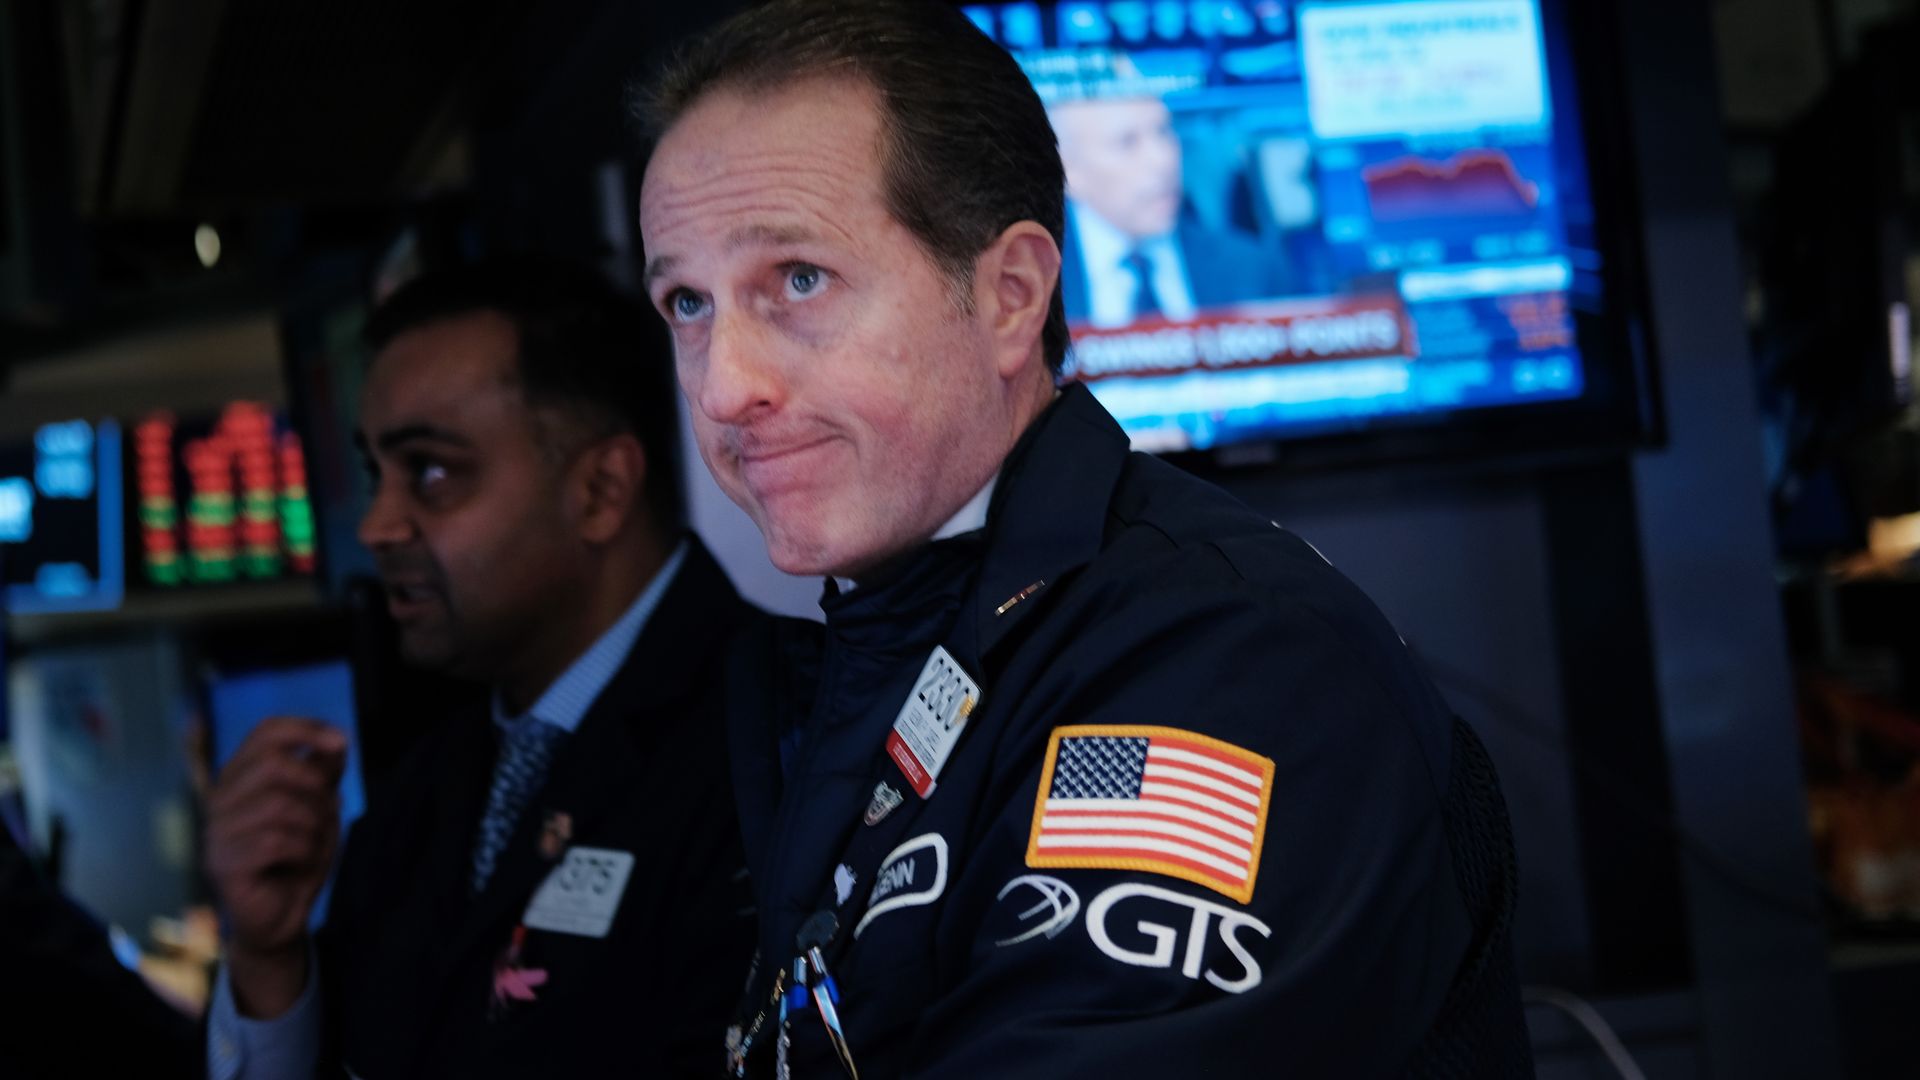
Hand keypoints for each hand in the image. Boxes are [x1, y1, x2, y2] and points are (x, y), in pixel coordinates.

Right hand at [204, 717, 347, 1016]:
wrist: (280, 919)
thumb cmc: (297, 861)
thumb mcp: (320, 811)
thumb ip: (324, 777)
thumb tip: (336, 743)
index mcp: (240, 779)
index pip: (265, 733)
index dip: (305, 729)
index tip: (341, 742)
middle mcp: (219, 800)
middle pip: (272, 764)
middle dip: (314, 786)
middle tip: (327, 811)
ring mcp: (215, 833)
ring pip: (278, 804)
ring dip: (313, 825)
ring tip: (313, 845)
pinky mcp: (222, 865)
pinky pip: (275, 841)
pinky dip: (303, 850)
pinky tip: (301, 862)